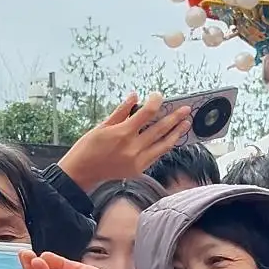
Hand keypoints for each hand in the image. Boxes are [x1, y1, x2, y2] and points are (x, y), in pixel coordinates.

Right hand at [59, 94, 192, 192]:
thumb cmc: (88, 147)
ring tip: (186, 124)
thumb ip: (121, 112)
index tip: (158, 96)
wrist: (81, 173)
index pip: (147, 113)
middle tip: (186, 109)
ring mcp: (137, 160)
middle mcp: (133, 148)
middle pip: (160, 129)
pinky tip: (172, 138)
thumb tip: (134, 97)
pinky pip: (156, 155)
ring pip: (163, 145)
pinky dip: (165, 146)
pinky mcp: (138, 169)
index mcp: (123, 133)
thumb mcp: (102, 126)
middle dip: (175, 117)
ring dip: (176, 133)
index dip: (155, 102)